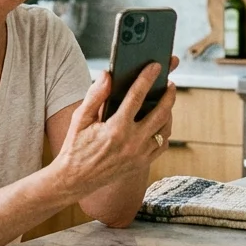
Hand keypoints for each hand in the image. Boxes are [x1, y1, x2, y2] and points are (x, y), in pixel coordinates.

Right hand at [55, 61, 176, 197]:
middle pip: (161, 113)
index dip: (148, 78)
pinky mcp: (141, 164)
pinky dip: (164, 132)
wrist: (75, 179)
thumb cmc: (75, 147)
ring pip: (165, 130)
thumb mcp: (80, 118)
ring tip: (167, 101)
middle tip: (170, 84)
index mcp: (116, 128)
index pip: (137, 96)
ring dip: (169, 113)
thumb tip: (108, 75)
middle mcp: (132, 142)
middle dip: (169, 95)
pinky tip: (160, 124)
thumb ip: (95, 95)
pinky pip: (162, 145)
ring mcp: (139, 155)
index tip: (156, 66)